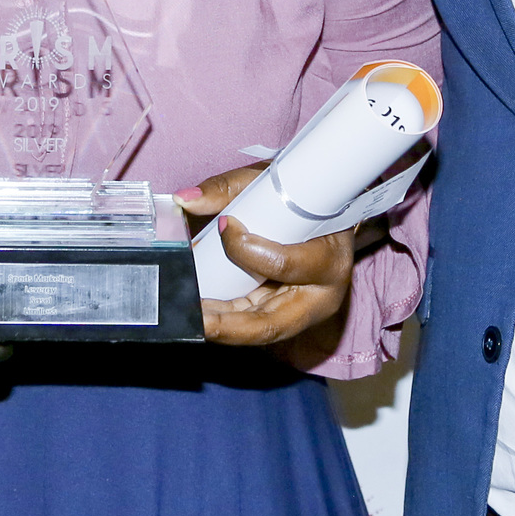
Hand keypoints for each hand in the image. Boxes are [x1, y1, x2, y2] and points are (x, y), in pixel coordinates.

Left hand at [177, 165, 362, 352]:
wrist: (328, 216)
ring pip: (257, 331)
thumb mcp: (272, 184)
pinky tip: (202, 312)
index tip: (224, 225)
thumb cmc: (305, 200)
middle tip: (193, 313)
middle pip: (270, 323)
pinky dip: (226, 320)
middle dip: (226, 324)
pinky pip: (253, 324)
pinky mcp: (286, 317)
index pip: (283, 265)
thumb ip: (228, 188)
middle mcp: (320, 297)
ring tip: (189, 315)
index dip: (247, 250)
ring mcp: (303, 313)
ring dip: (220, 327)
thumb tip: (185, 198)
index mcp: (329, 261)